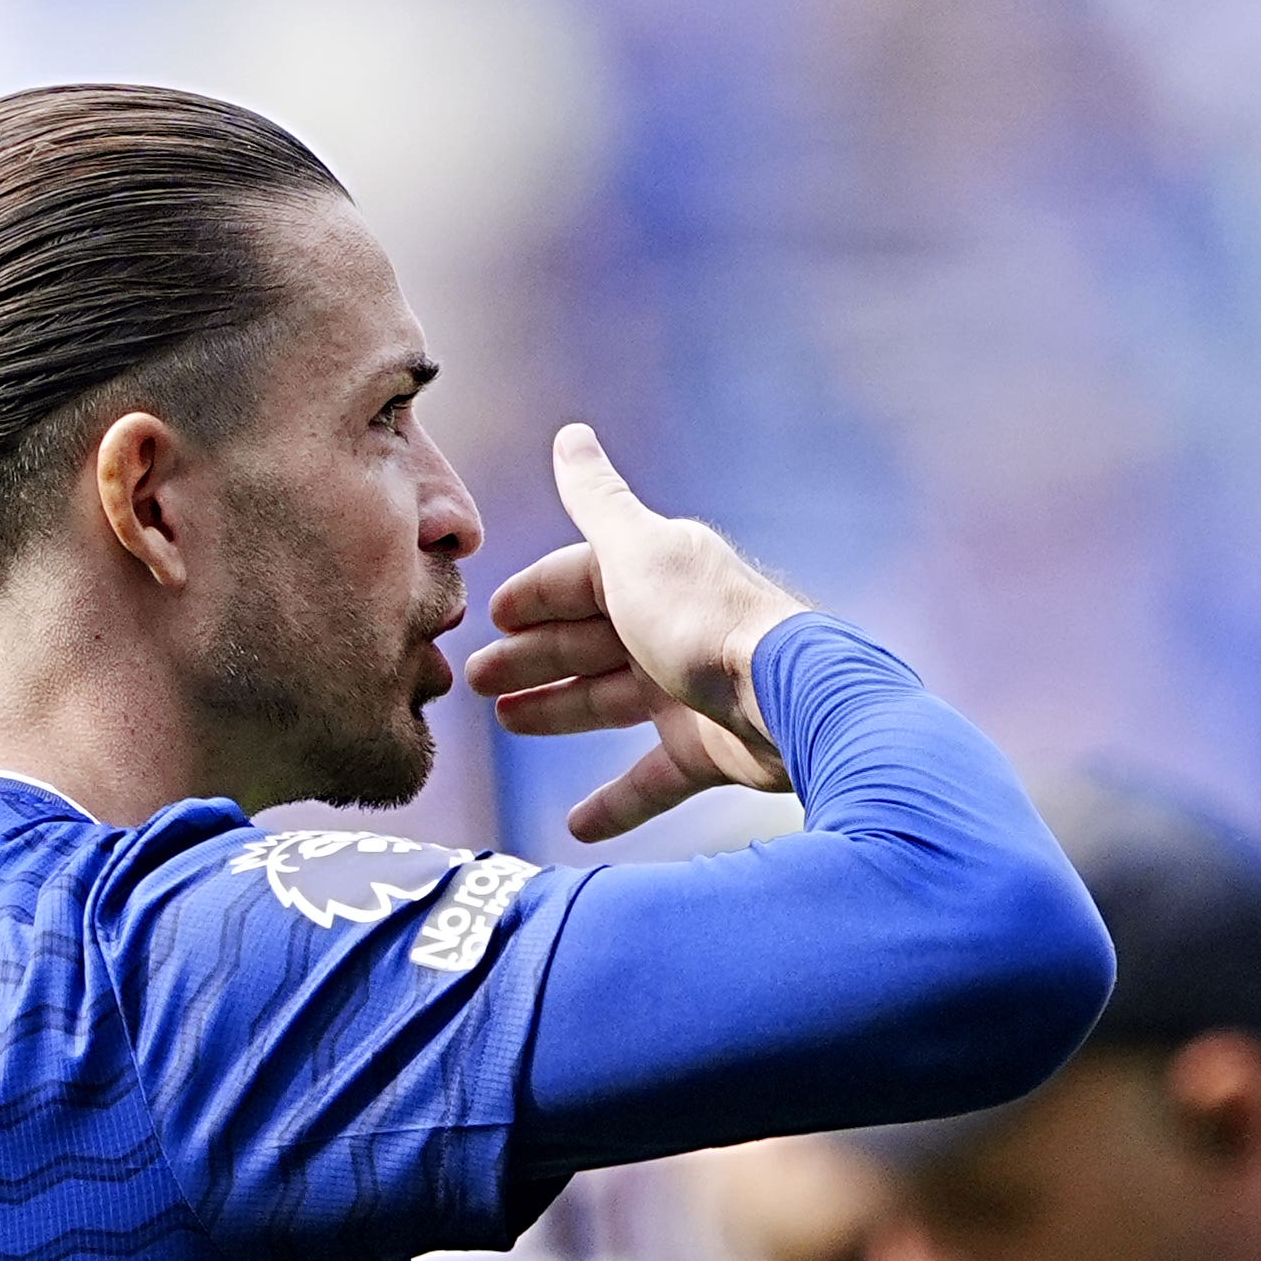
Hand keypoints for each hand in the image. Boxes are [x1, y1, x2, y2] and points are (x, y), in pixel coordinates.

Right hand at [462, 424, 810, 843]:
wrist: (784, 702)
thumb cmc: (704, 622)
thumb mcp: (636, 552)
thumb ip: (597, 500)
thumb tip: (570, 434)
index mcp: (654, 576)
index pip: (579, 580)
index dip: (533, 597)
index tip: (487, 618)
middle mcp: (672, 628)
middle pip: (587, 641)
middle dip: (532, 656)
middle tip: (476, 680)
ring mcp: (689, 692)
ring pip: (608, 702)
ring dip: (557, 711)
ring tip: (508, 721)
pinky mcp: (708, 751)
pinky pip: (652, 778)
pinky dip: (616, 802)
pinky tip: (577, 825)